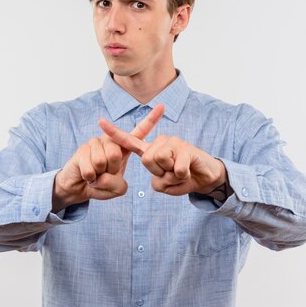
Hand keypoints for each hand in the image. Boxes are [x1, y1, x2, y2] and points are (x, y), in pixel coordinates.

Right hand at [52, 104, 164, 211]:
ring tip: (96, 173)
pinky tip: (87, 175)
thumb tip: (103, 175)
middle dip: (110, 171)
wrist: (79, 187)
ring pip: (102, 161)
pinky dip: (90, 178)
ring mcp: (96, 142)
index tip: (162, 106)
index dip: (151, 119)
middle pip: (116, 154)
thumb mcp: (117, 188)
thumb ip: (117, 185)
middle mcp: (111, 140)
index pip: (140, 132)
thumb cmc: (101, 185)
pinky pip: (90, 168)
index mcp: (123, 147)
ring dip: (98, 175)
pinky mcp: (82, 149)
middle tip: (105, 173)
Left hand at [98, 120, 226, 196]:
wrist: (206, 177)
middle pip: (147, 159)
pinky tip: (189, 172)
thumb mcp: (164, 185)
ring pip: (160, 160)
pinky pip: (178, 168)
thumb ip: (157, 182)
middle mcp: (160, 143)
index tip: (100, 121)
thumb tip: (165, 167)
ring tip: (180, 172)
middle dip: (159, 173)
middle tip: (171, 173)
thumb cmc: (182, 179)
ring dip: (171, 175)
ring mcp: (174, 143)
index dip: (114, 133)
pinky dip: (183, 177)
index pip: (129, 142)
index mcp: (150, 151)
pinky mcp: (187, 148)